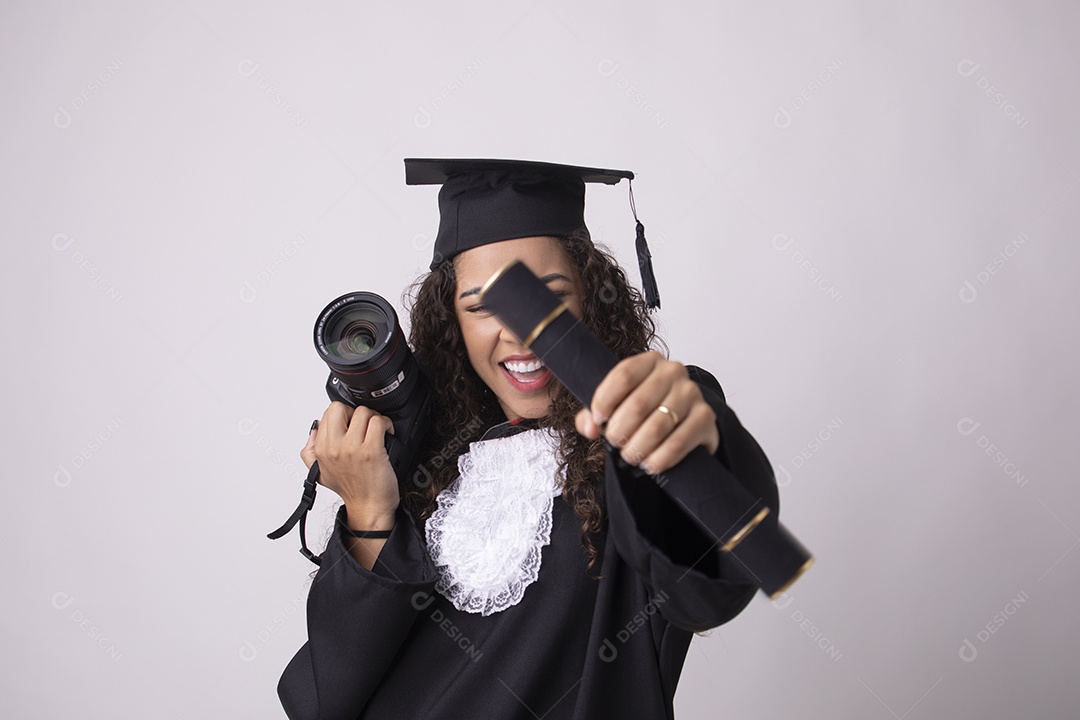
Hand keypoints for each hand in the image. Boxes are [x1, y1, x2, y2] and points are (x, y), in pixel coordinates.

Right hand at [300, 402, 398, 526]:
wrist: (369, 507)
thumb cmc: (350, 490)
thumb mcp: (319, 473)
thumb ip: (309, 451)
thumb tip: (313, 431)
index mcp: (321, 449)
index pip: (328, 413)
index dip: (343, 416)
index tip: (351, 425)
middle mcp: (334, 447)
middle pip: (339, 407)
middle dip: (353, 412)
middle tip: (362, 424)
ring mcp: (353, 448)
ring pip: (362, 412)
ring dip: (373, 418)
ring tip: (376, 429)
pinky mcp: (371, 451)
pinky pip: (378, 422)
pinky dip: (386, 423)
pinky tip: (387, 432)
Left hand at [574, 351, 719, 474]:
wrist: (685, 421)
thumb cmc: (648, 410)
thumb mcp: (618, 406)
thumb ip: (594, 415)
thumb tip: (588, 428)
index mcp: (649, 361)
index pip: (623, 375)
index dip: (605, 400)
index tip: (598, 419)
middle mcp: (673, 371)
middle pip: (637, 404)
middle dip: (619, 431)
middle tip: (615, 443)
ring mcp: (692, 393)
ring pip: (657, 426)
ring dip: (637, 447)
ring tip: (630, 456)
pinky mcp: (706, 417)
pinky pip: (678, 442)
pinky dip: (659, 458)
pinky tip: (650, 464)